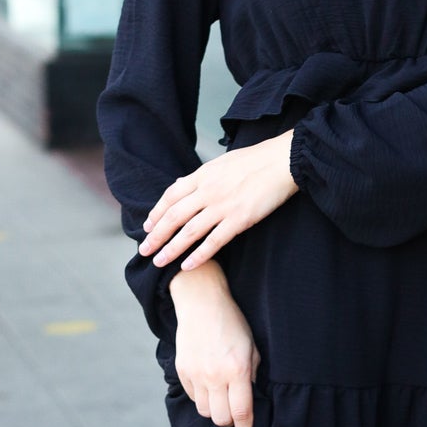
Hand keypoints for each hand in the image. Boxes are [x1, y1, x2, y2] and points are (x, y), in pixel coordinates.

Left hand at [139, 130, 297, 272]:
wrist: (282, 160)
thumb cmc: (256, 160)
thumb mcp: (222, 162)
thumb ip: (202, 176)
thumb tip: (183, 182)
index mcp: (203, 175)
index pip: (171, 196)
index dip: (156, 213)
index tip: (148, 227)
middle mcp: (208, 191)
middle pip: (174, 216)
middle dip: (156, 235)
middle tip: (144, 250)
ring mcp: (223, 206)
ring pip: (189, 231)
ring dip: (171, 249)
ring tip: (159, 262)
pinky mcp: (239, 219)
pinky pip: (214, 241)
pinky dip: (199, 256)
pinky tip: (187, 266)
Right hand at [167, 262, 259, 426]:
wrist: (201, 302)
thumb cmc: (233, 323)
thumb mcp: (252, 348)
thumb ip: (252, 376)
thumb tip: (250, 402)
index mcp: (237, 370)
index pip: (242, 412)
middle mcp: (215, 375)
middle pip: (221, 418)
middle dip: (230, 419)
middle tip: (235, 409)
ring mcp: (196, 374)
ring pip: (204, 411)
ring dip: (214, 409)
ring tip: (221, 395)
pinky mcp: (182, 370)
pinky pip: (192, 397)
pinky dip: (201, 396)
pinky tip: (208, 383)